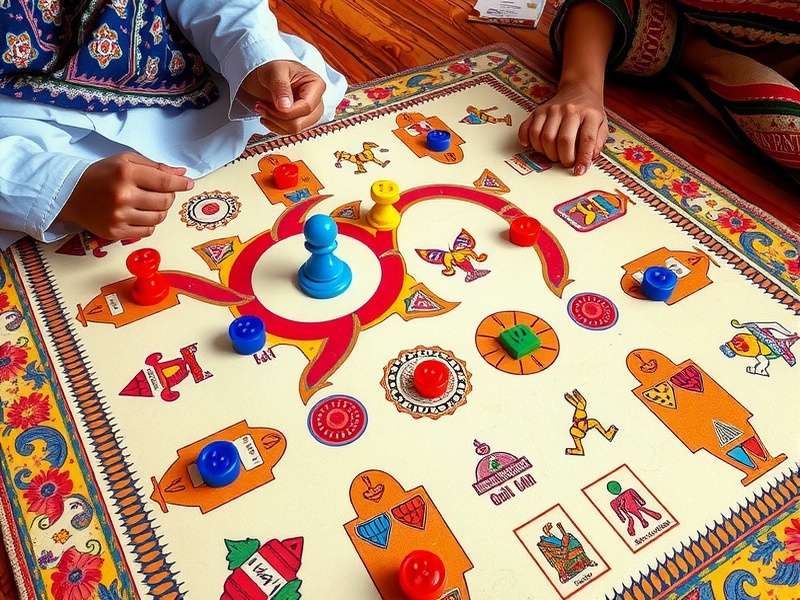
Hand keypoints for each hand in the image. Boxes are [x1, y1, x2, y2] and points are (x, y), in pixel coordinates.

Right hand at [58, 152, 192, 239]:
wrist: (70, 194)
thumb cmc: (101, 174)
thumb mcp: (125, 161)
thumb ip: (155, 166)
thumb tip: (181, 174)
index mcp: (125, 173)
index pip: (164, 182)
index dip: (180, 184)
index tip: (188, 184)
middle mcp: (123, 195)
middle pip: (165, 202)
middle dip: (169, 196)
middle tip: (162, 192)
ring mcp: (119, 216)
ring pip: (159, 218)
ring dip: (160, 210)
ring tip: (150, 203)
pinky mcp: (116, 232)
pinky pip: (148, 231)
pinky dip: (149, 223)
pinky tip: (140, 214)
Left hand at [238, 60, 325, 134]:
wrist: (269, 74)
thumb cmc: (275, 68)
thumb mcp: (275, 71)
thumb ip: (281, 87)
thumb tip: (285, 107)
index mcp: (316, 85)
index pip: (306, 107)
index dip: (287, 111)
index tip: (268, 105)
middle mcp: (317, 102)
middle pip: (301, 122)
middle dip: (277, 117)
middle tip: (260, 106)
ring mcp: (310, 114)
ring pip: (295, 130)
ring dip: (274, 122)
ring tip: (261, 108)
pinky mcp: (301, 121)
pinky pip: (289, 132)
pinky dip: (274, 126)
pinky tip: (266, 115)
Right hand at [518, 81, 607, 174]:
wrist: (579, 89)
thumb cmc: (589, 112)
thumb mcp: (602, 125)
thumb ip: (597, 142)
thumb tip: (588, 159)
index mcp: (590, 114)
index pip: (586, 139)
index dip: (582, 158)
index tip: (579, 171)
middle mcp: (570, 110)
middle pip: (563, 140)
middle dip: (563, 158)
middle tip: (566, 162)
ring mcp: (552, 109)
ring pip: (544, 137)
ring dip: (547, 153)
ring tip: (553, 154)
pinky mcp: (538, 111)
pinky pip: (528, 129)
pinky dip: (527, 141)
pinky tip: (533, 147)